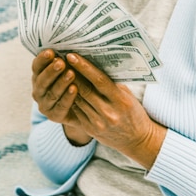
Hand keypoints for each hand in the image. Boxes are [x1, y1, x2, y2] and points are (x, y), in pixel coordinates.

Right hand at [31, 49, 91, 144]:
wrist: (81, 108)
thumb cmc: (75, 81)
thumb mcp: (69, 68)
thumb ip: (66, 59)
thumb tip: (71, 39)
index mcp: (38, 76)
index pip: (36, 66)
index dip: (42, 59)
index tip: (51, 52)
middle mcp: (38, 91)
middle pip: (42, 80)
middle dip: (51, 71)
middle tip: (61, 63)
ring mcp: (45, 104)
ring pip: (51, 93)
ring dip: (61, 83)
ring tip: (71, 74)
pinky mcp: (54, 116)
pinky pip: (60, 106)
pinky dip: (67, 97)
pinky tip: (74, 89)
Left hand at [65, 53, 166, 169]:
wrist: (136, 139)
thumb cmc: (133, 112)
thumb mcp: (127, 95)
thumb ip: (112, 83)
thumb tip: (94, 64)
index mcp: (121, 101)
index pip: (99, 81)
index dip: (84, 67)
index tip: (72, 56)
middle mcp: (109, 113)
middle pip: (85, 90)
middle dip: (71, 73)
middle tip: (60, 59)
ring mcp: (98, 123)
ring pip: (78, 100)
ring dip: (67, 85)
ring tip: (60, 71)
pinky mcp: (90, 130)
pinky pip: (76, 111)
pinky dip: (70, 98)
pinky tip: (64, 88)